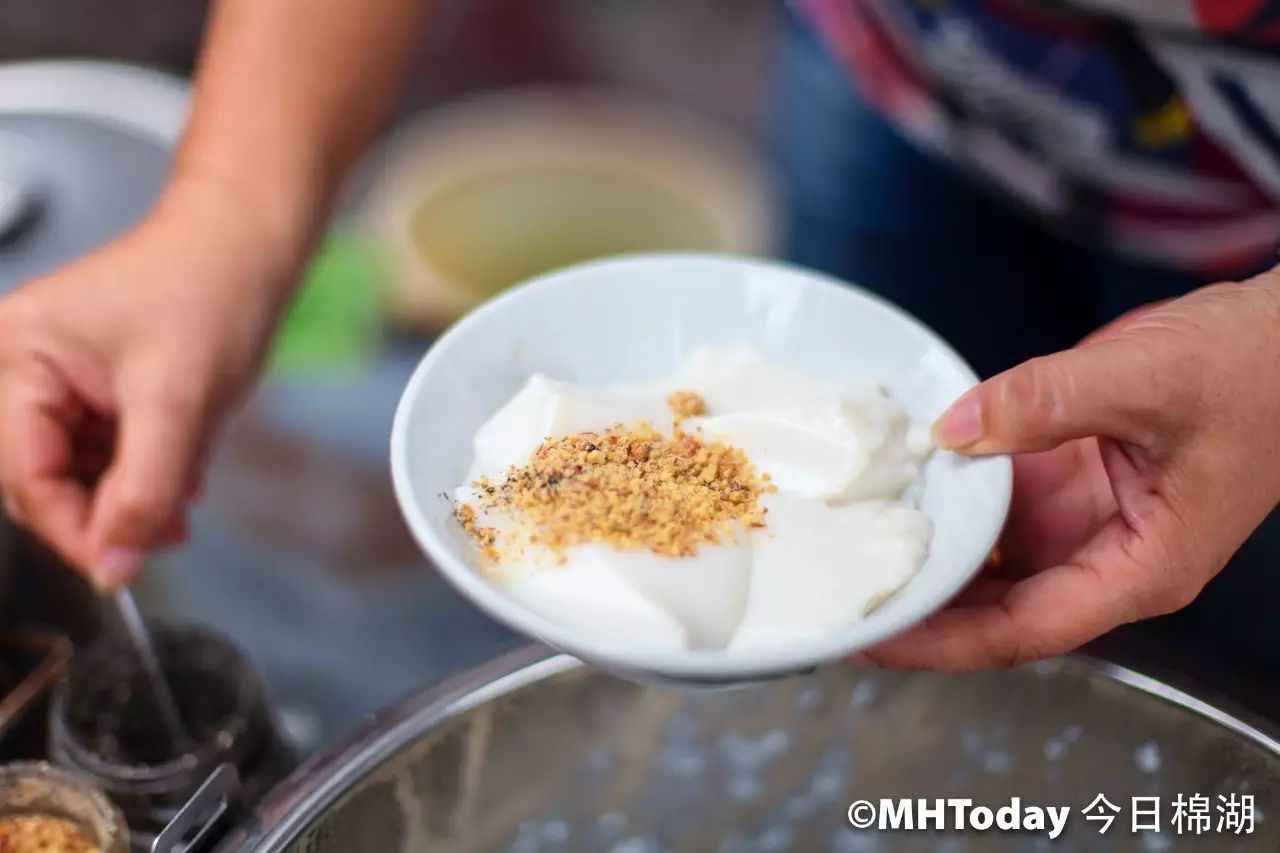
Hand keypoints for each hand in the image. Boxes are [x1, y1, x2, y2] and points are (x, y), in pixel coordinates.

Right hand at [0, 180, 297, 588]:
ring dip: (133, 496)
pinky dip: (143, 472)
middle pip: (44, 479)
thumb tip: (113, 566)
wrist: (249, 245)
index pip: (24, 476)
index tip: (124, 567)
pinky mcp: (89, 387)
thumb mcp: (177, 403)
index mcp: (15, 358)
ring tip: (184, 501)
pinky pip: (102, 452)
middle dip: (109, 512)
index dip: (75, 530)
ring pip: (79, 473)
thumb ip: (143, 491)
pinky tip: (183, 474)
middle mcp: (20, 366)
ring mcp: (55, 378)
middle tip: (167, 532)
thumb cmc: (210, 292)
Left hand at [863, 274, 1279, 669]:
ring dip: (929, 557)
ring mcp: (1086, 521)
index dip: (945, 641)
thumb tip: (955, 430)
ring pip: (992, 560)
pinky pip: (998, 505)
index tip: (877, 639)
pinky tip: (899, 489)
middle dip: (922, 609)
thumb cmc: (1254, 371)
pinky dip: (951, 501)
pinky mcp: (1070, 480)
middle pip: (996, 608)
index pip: (1025, 629)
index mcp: (1141, 567)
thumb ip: (1046, 402)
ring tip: (849, 552)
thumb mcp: (1146, 380)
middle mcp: (1107, 557)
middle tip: (840, 599)